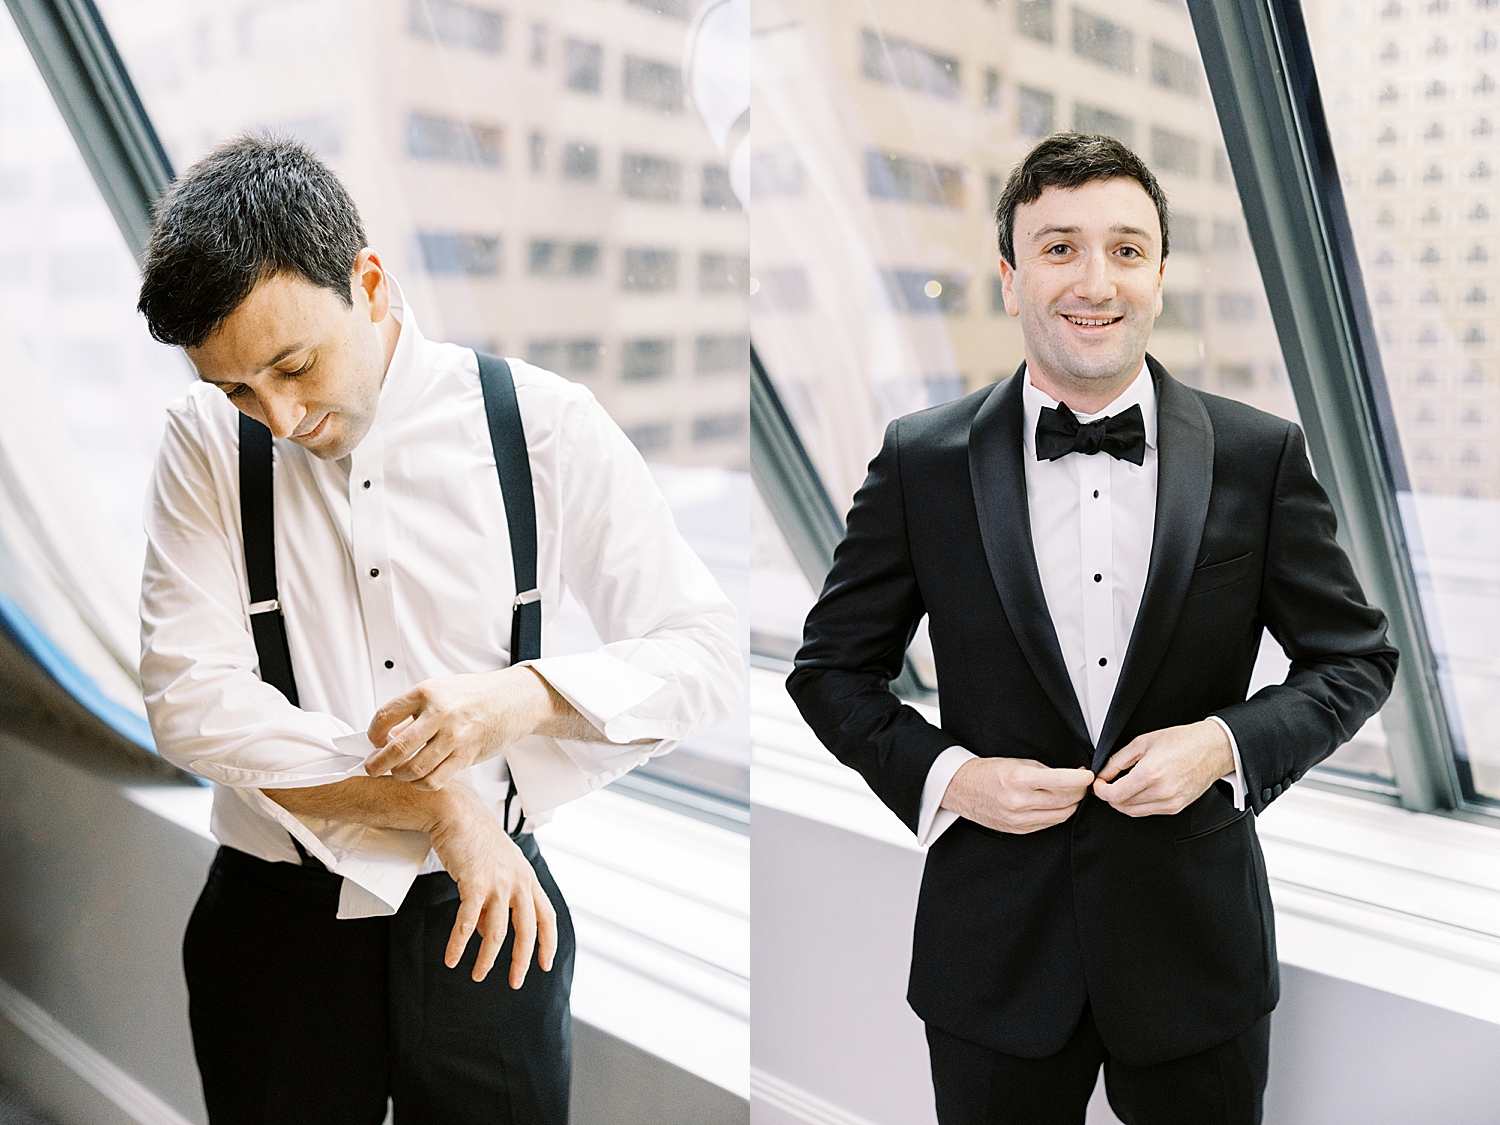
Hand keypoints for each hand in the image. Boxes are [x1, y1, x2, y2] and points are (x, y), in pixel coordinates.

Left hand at [364, 666, 551, 788]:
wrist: (513, 700)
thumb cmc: (477, 694)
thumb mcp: (440, 690)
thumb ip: (414, 711)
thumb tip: (387, 734)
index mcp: (427, 693)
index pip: (385, 717)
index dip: (373, 734)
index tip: (374, 742)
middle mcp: (440, 714)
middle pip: (396, 749)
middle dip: (377, 764)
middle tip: (372, 768)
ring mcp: (455, 737)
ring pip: (414, 769)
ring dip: (400, 776)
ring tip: (399, 773)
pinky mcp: (467, 755)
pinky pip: (436, 779)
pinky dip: (422, 784)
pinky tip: (420, 779)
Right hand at [426, 783, 557, 986]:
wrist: (456, 812)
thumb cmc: (474, 839)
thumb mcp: (495, 869)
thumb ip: (496, 900)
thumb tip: (483, 934)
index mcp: (527, 878)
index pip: (547, 916)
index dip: (548, 942)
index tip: (545, 964)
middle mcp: (518, 882)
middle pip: (526, 931)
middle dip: (521, 961)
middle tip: (515, 982)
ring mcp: (497, 883)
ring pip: (496, 933)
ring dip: (487, 959)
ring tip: (477, 975)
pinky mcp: (473, 883)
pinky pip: (466, 922)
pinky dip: (459, 944)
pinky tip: (452, 958)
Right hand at [941, 757, 1094, 833]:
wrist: (962, 789)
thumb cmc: (988, 772)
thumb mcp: (1017, 762)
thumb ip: (1045, 771)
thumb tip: (1070, 776)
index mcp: (1018, 780)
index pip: (1060, 781)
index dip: (1080, 779)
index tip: (1088, 774)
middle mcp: (1019, 802)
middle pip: (1065, 800)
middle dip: (1079, 791)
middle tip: (1082, 782)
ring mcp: (1019, 819)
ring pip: (1061, 815)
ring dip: (1071, 804)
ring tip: (1071, 792)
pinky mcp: (1019, 830)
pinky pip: (1049, 823)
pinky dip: (1058, 813)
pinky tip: (1056, 803)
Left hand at [1092, 720, 1233, 816]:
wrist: (1211, 750)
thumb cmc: (1182, 741)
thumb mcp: (1143, 742)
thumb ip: (1118, 760)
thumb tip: (1104, 773)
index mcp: (1150, 774)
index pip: (1114, 794)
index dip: (1100, 791)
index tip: (1098, 784)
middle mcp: (1160, 792)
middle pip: (1122, 805)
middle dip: (1110, 795)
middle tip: (1107, 783)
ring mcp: (1169, 803)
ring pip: (1133, 811)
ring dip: (1122, 801)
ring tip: (1121, 786)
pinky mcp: (1176, 808)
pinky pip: (1148, 811)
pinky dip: (1138, 804)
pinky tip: (1138, 791)